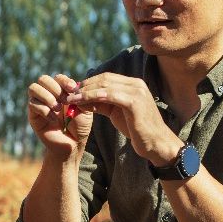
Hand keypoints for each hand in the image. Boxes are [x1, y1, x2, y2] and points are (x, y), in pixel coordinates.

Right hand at [27, 73, 91, 155]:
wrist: (72, 144)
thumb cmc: (80, 127)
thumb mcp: (85, 109)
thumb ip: (80, 96)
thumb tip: (73, 87)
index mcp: (61, 91)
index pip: (57, 78)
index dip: (63, 81)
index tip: (72, 88)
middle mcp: (48, 96)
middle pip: (42, 79)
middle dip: (54, 88)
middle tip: (64, 100)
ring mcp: (39, 105)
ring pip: (33, 88)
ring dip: (47, 96)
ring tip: (57, 108)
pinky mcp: (33, 116)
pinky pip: (32, 105)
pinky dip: (45, 110)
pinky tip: (54, 120)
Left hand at [67, 72, 181, 164]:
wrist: (155, 143)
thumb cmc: (136, 129)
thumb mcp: (116, 113)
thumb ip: (101, 104)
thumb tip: (81, 100)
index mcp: (133, 84)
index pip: (106, 77)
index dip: (88, 83)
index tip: (72, 91)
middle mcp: (136, 84)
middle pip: (103, 79)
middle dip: (84, 86)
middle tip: (67, 94)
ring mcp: (137, 91)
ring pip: (104, 85)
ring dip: (85, 91)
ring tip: (70, 99)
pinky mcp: (135, 102)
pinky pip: (109, 95)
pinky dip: (93, 97)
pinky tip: (81, 102)